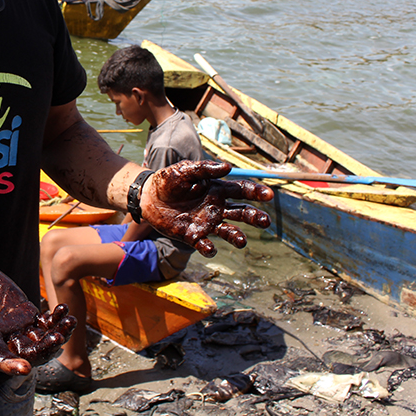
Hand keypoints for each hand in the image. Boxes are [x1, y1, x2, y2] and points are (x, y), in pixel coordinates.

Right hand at [0, 261, 75, 374]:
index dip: (10, 366)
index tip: (25, 369)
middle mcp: (4, 338)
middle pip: (28, 354)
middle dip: (45, 349)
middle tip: (58, 337)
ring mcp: (18, 328)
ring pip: (42, 340)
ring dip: (58, 334)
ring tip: (70, 321)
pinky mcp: (27, 315)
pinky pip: (46, 324)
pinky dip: (57, 320)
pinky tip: (64, 309)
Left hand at [140, 160, 272, 256]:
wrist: (147, 197)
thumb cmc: (168, 180)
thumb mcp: (185, 170)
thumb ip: (205, 168)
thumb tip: (228, 167)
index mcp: (217, 190)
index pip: (241, 190)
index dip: (256, 192)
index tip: (268, 195)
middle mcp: (216, 207)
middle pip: (241, 212)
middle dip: (254, 217)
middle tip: (265, 221)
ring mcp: (206, 222)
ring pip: (228, 230)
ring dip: (237, 236)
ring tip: (242, 241)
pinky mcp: (193, 236)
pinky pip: (205, 245)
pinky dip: (209, 248)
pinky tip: (209, 247)